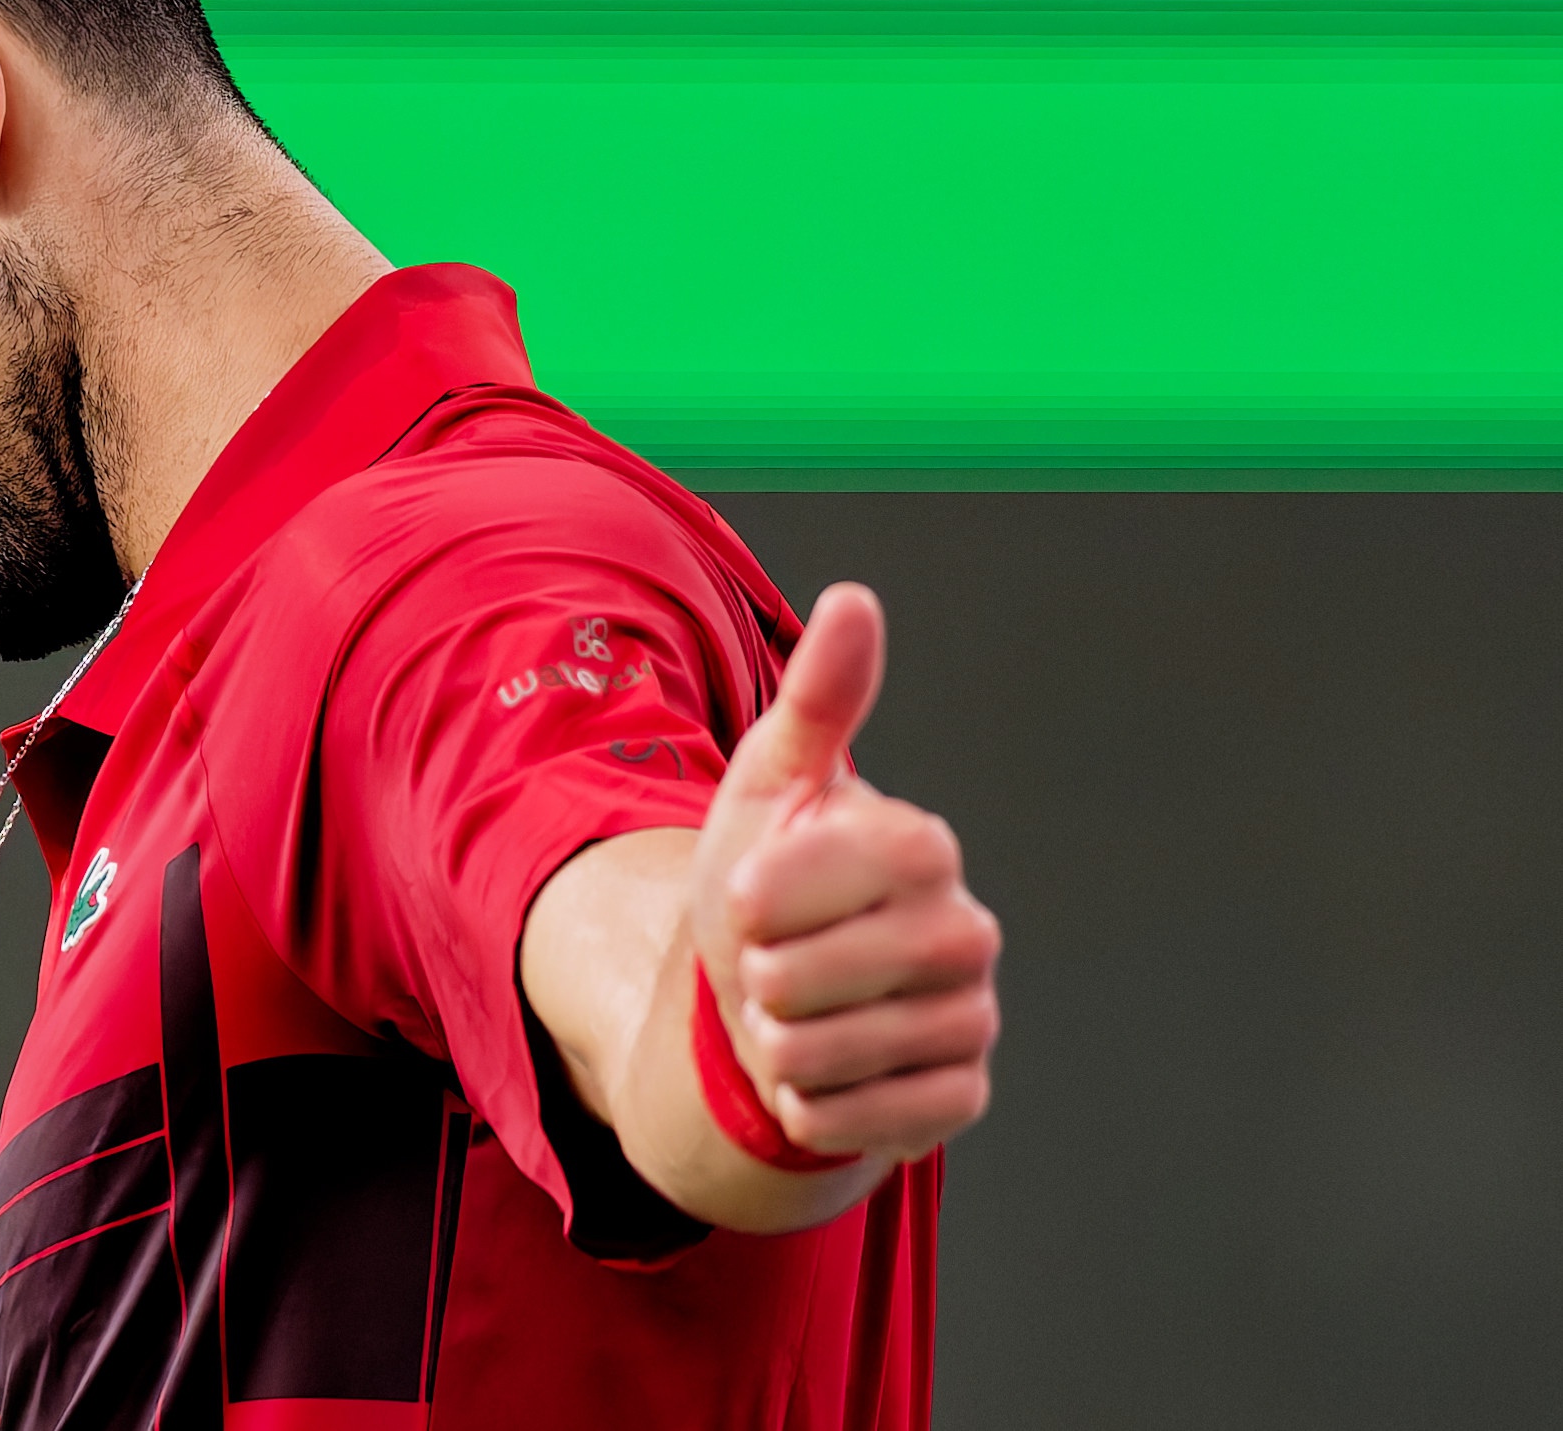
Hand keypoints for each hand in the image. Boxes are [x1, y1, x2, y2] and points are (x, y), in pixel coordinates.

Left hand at [691, 584, 1000, 1162]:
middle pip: (800, 979)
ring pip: (819, 1055)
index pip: (798, 885)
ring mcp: (972, 1019)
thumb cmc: (767, 883)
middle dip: (755, 978)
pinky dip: (806, 1105)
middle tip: (771, 965)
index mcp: (922, 845)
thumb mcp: (770, 786)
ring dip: (773, 1044)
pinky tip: (820, 1072)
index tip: (746, 894)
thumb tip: (856, 598)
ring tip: (792, 1015)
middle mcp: (967, 930)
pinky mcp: (960, 1098)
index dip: (748, 900)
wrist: (774, 1000)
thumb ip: (816, 701)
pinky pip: (850, 1120)